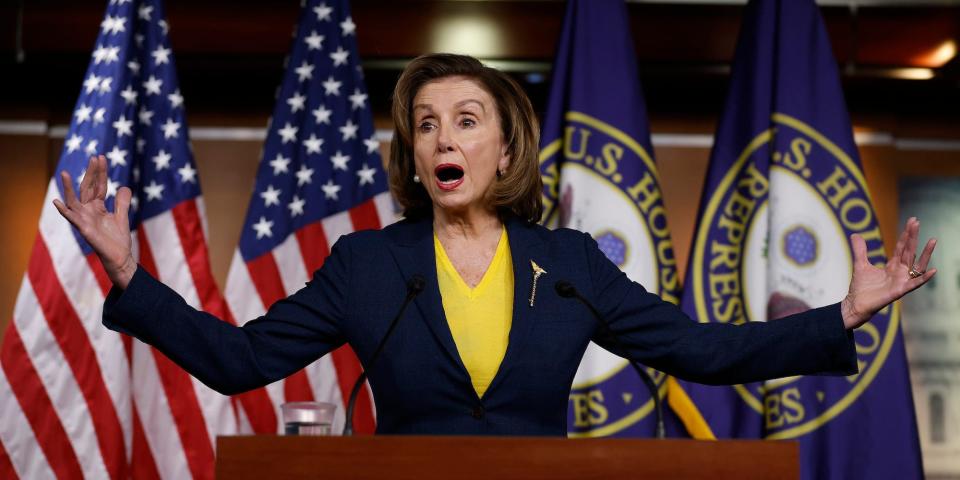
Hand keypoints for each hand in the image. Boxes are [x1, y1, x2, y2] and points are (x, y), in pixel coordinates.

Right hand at [52, 155, 136, 288]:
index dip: (100, 172)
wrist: (120, 257)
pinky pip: (72, 219)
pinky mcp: (84, 229)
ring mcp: (84, 219)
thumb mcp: (122, 216)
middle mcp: (88, 211)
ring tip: (63, 173)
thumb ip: (121, 202)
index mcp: (97, 207)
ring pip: (74, 201)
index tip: (101, 157)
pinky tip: (56, 202)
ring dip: (67, 188)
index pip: (98, 186)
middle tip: (94, 157)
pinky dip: (64, 211)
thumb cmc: (118, 239)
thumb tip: (124, 186)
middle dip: (91, 173)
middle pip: (87, 188)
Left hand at [841, 217, 936, 328]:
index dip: (906, 235)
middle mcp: (900, 272)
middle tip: (916, 222)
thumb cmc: (861, 288)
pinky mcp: (899, 291)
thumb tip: (856, 234)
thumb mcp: (860, 264)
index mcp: (892, 266)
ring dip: (926, 254)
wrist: (855, 304)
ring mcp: (901, 281)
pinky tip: (933, 270)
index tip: (912, 221)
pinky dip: (924, 278)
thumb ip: (860, 250)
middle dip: (913, 237)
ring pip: (917, 265)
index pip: (902, 247)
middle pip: (909, 252)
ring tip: (933, 241)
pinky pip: (915, 284)